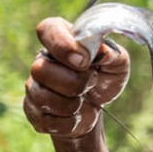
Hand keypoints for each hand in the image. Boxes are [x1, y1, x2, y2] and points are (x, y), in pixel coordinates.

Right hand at [24, 17, 129, 137]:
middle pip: (41, 69)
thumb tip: (101, 51)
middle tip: (91, 82)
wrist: (98, 109)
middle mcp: (43, 60)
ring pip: (42, 96)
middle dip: (75, 82)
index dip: (62, 45)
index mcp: (63, 39)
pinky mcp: (33, 111)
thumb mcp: (119, 64)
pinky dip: (68, 122)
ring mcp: (34, 86)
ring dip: (72, 103)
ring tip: (84, 99)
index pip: (48, 29)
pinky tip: (76, 115)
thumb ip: (113, 54)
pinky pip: (45, 120)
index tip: (84, 60)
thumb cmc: (106, 78)